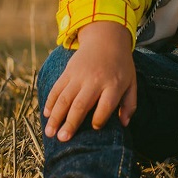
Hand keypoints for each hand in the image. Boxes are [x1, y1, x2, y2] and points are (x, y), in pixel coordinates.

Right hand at [43, 22, 136, 141]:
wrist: (106, 38)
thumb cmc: (121, 65)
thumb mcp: (131, 82)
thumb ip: (130, 104)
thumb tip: (124, 124)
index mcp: (113, 84)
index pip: (105, 105)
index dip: (99, 119)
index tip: (93, 128)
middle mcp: (95, 80)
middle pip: (81, 104)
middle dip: (70, 123)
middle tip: (62, 139)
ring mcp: (79, 75)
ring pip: (65, 98)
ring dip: (55, 116)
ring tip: (50, 132)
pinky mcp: (68, 71)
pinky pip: (57, 88)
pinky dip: (50, 101)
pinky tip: (46, 114)